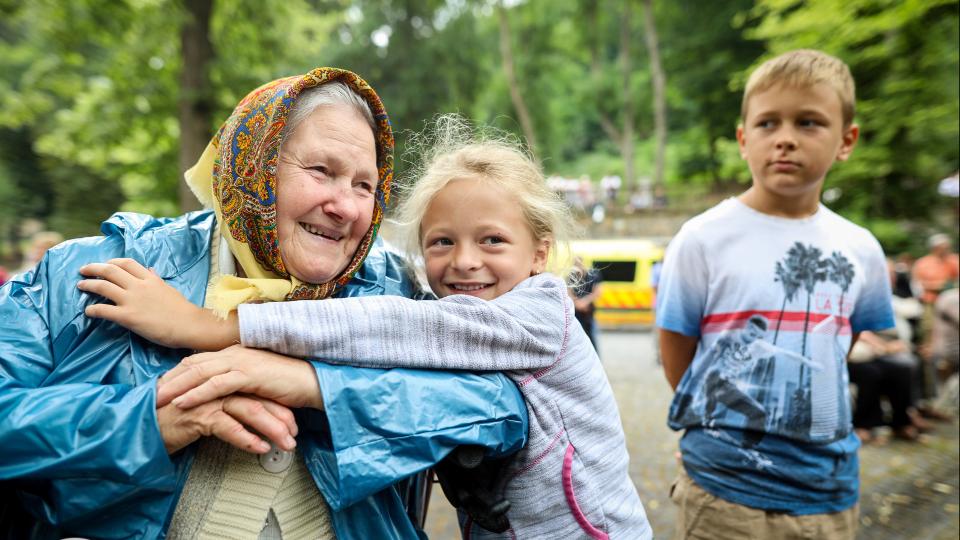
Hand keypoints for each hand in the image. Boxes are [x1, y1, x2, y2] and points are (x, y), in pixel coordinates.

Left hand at [78, 258, 237, 349]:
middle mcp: (138, 286)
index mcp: (149, 278)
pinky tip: (88, 311)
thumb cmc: (182, 309)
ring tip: (81, 285)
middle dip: (94, 268)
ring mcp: (132, 300)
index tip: (104, 264)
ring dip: (89, 285)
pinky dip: (93, 310)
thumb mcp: (168, 289)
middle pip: (110, 271)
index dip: (112, 262)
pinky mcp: (128, 317)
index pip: (127, 263)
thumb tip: (150, 269)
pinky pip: (104, 310)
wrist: (188, 325)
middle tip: (83, 270)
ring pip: (103, 287)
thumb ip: (156, 279)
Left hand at [157, 345, 323, 410]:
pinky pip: (216, 385)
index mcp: (235, 352)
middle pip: (192, 363)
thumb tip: (221, 391)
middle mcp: (234, 353)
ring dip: (175, 387)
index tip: (158, 386)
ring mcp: (241, 362)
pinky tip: (182, 403)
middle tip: (148, 394)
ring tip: (157, 400)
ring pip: (199, 372)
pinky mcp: (249, 375)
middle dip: (168, 379)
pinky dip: (196, 393)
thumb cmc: (288, 383)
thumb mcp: (257, 380)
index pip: (198, 360)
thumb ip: (238, 380)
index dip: (176, 372)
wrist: (312, 382)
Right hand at [157, 393, 297, 453]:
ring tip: (285, 443)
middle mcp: (218, 385)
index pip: (258, 390)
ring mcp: (209, 398)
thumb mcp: (205, 405)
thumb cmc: (174, 418)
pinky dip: (247, 439)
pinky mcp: (199, 415)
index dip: (278, 406)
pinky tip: (260, 447)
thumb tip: (252, 414)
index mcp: (222, 380)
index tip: (293, 424)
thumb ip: (226, 402)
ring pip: (250, 410)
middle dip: (281, 418)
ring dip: (272, 429)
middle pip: (259, 398)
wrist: (143, 425)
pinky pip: (230, 427)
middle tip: (294, 436)